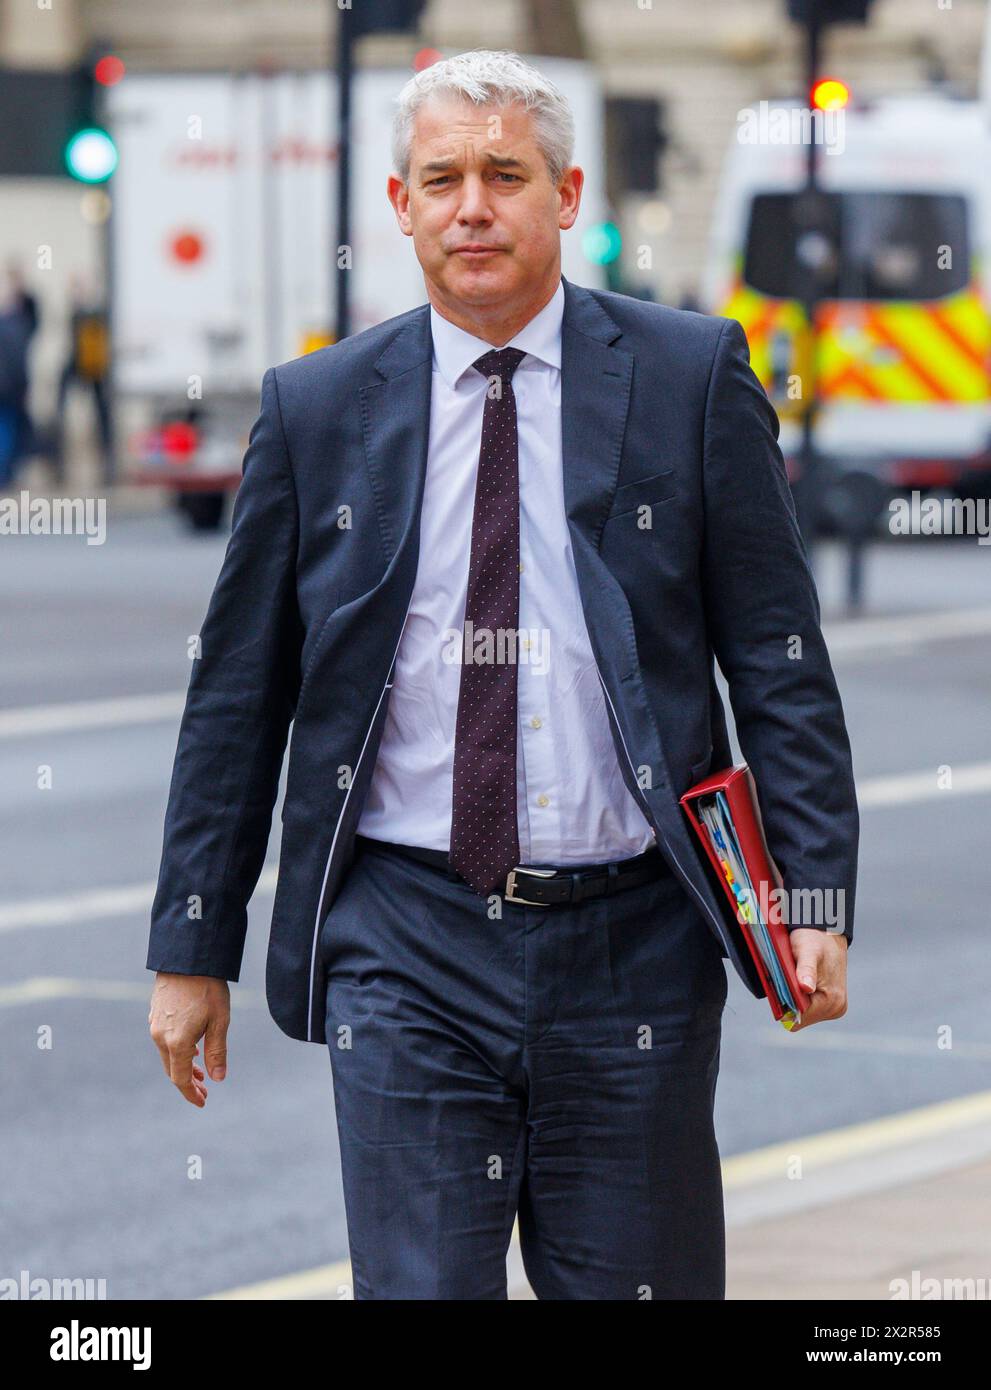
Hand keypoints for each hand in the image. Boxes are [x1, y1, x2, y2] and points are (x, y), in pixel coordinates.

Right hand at [149, 973, 230, 1105]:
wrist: (187, 958)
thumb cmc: (207, 988)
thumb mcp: (219, 1021)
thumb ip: (217, 1051)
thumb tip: (217, 1078)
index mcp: (176, 1042)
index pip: (181, 1079)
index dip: (191, 1094)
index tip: (202, 1102)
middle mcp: (160, 1037)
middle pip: (172, 1069)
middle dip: (188, 1083)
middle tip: (204, 1090)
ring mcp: (155, 1025)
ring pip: (167, 1055)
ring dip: (183, 1066)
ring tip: (200, 1072)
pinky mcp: (154, 1014)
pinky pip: (163, 1041)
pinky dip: (177, 1051)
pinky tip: (191, 1048)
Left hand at [787, 929, 847, 1032]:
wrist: (826, 933)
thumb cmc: (814, 940)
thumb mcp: (807, 951)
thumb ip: (806, 970)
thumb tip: (806, 988)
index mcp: (832, 1001)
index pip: (800, 1018)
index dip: (786, 1004)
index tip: (781, 986)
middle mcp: (835, 1008)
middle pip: (800, 1018)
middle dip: (790, 1001)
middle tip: (787, 978)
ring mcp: (833, 1008)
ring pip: (802, 1014)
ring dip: (794, 998)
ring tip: (794, 977)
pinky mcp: (828, 1004)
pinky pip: (806, 1008)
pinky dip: (798, 997)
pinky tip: (798, 981)